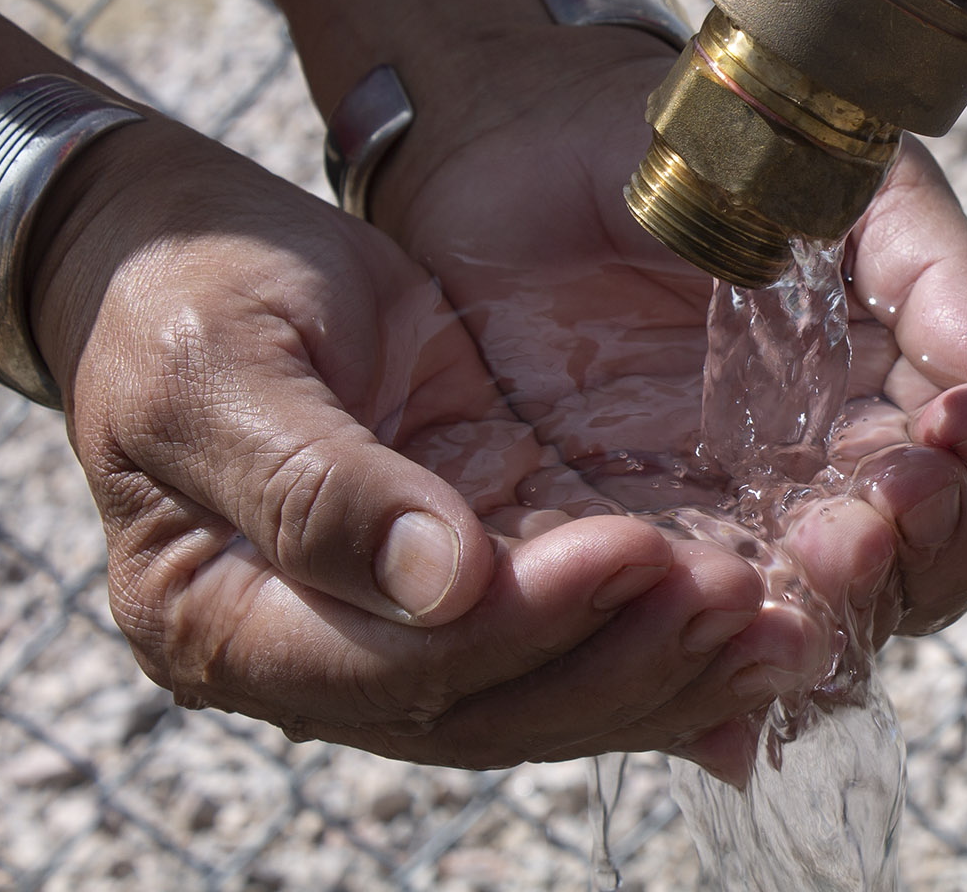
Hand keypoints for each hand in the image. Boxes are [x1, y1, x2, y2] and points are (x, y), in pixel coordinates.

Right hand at [26, 118, 803, 769]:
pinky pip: (569, 639)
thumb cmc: (183, 296)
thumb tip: (439, 583)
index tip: (629, 550)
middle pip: (488, 708)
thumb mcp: (219, 367)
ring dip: (666, 668)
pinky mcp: (467, 576)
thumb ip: (313, 484)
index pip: (393, 668)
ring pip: (544, 694)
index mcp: (225, 622)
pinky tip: (757, 641)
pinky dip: (659, 645)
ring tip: (782, 625)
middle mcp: (316, 657)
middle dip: (624, 660)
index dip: (519, 624)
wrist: (184, 257)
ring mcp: (395, 630)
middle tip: (744, 598)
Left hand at [364, 23, 966, 769]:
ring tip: (818, 545)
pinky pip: (698, 634)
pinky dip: (728, 649)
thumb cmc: (711, 154)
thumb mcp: (844, 182)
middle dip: (928, 549)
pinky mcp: (634, 555)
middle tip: (887, 503)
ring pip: (830, 621)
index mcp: (900, 397)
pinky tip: (722, 606)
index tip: (961, 421)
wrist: (533, 138)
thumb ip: (934, 269)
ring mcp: (735, 526)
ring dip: (844, 603)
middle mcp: (833, 482)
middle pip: (929, 574)